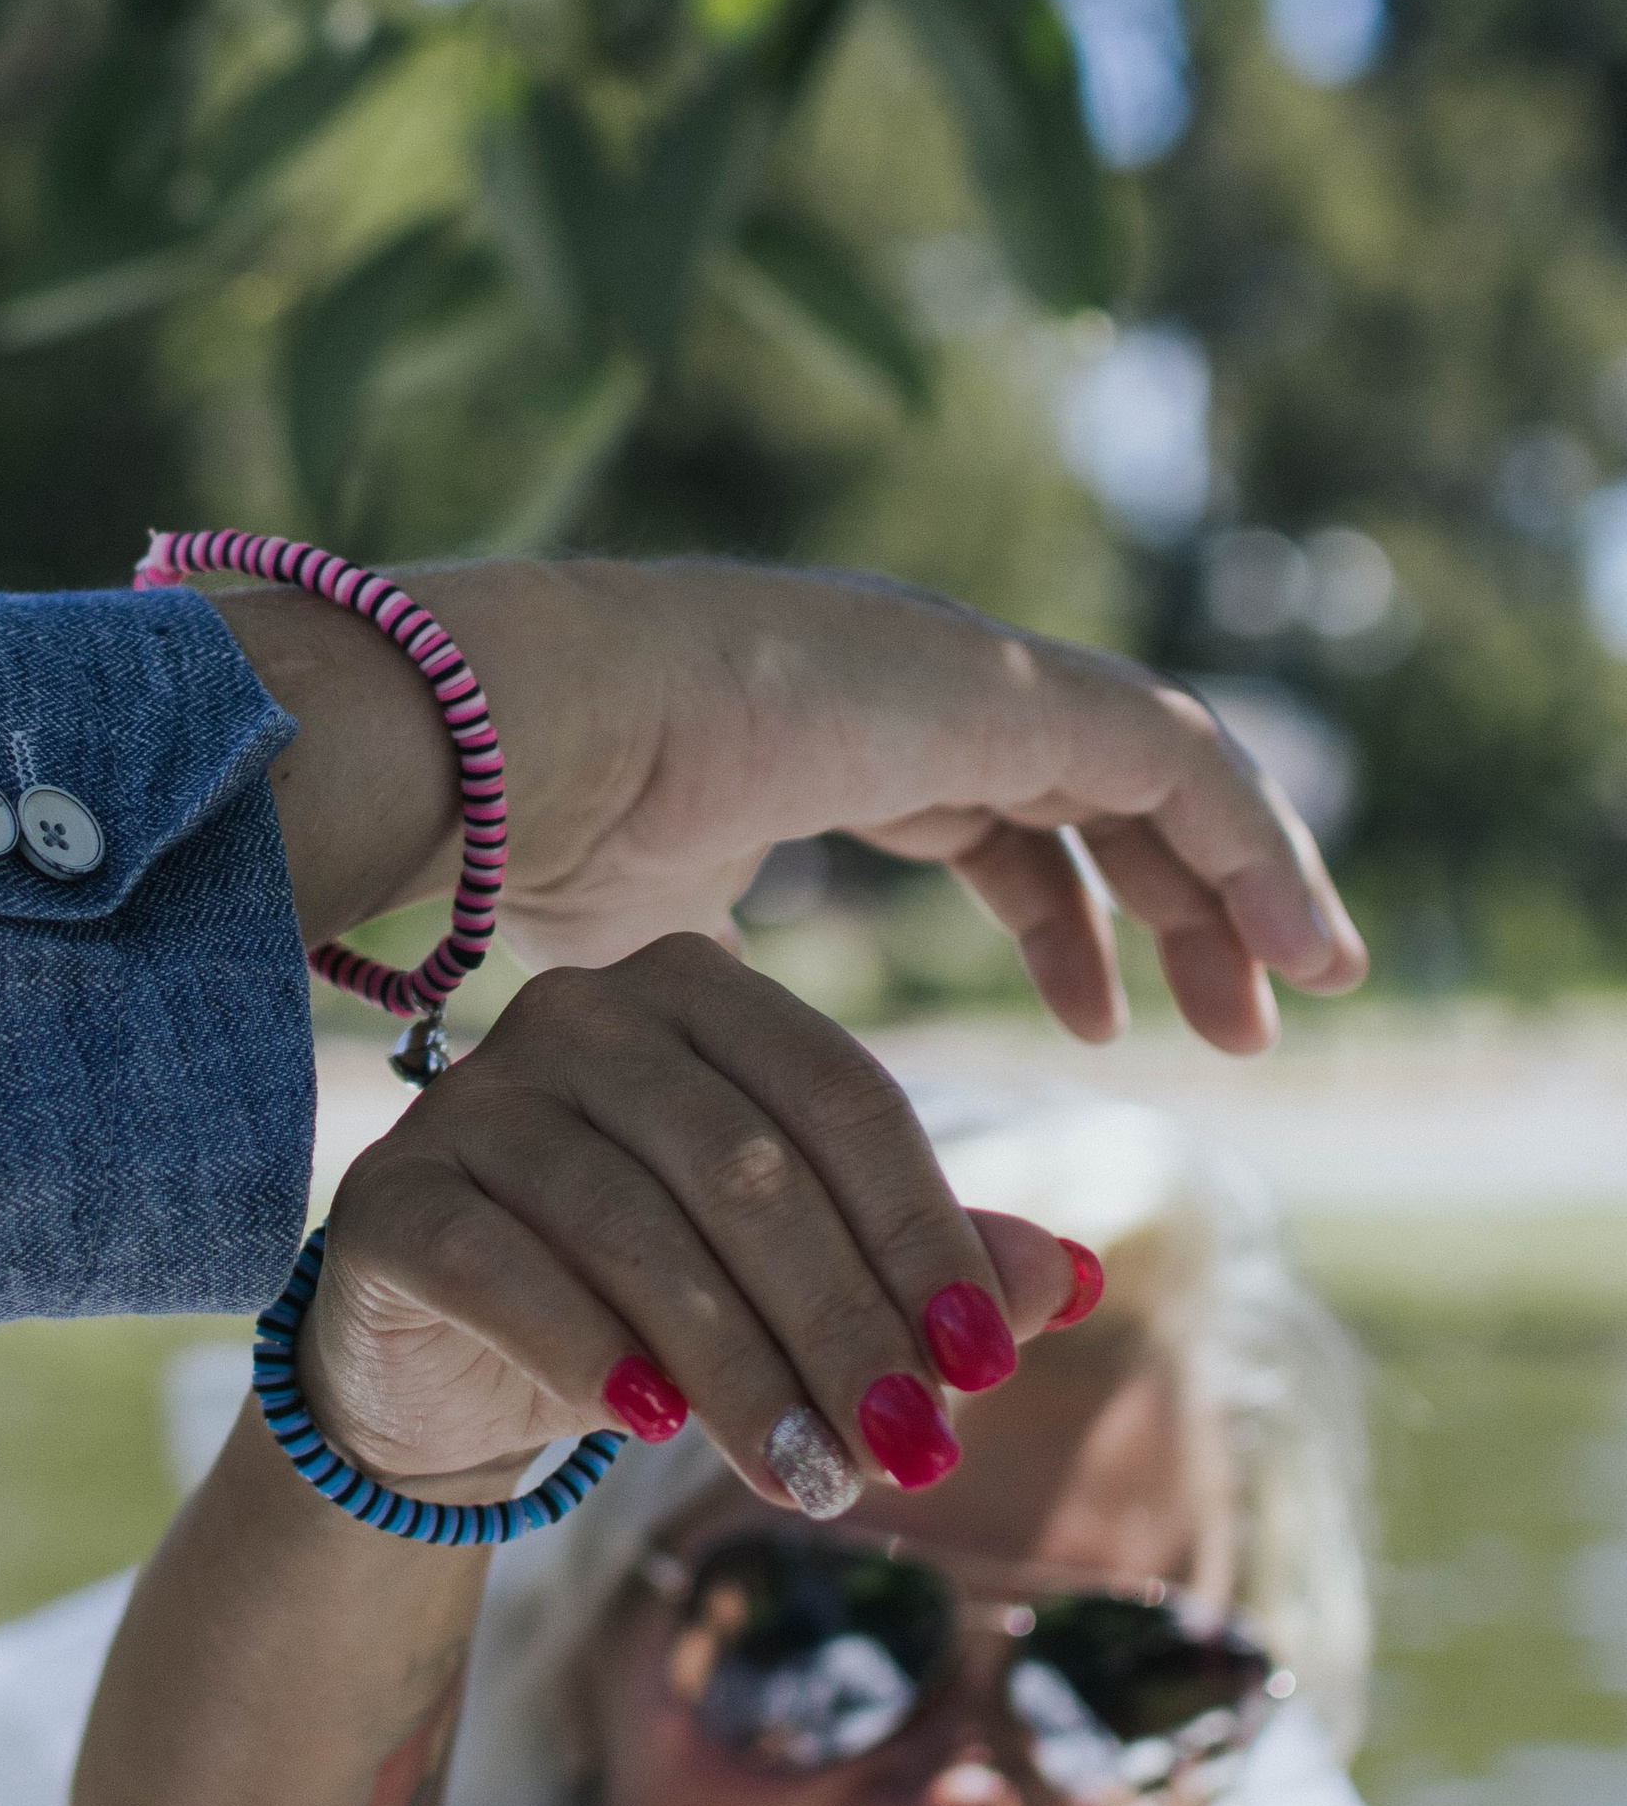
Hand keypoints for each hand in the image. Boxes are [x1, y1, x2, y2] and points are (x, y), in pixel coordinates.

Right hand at [222, 558, 1363, 1056]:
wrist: (510, 748)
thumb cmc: (533, 855)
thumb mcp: (668, 970)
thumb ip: (738, 1025)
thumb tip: (750, 1138)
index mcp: (832, 727)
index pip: (989, 805)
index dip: (1058, 910)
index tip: (1101, 1022)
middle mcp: (908, 680)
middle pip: (1090, 785)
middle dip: (1174, 904)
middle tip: (1239, 1027)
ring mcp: (953, 666)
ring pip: (1156, 766)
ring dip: (1237, 882)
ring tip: (1295, 1000)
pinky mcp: (996, 683)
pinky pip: (1177, 759)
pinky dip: (1253, 846)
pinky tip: (1291, 949)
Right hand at [298, 936, 1086, 1516]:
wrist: (445, 1367)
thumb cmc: (645, 1298)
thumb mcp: (795, 1281)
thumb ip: (920, 1263)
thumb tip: (1066, 1281)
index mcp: (696, 989)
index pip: (839, 1097)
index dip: (923, 1233)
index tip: (988, 1368)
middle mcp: (578, 1011)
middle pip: (746, 1167)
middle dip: (844, 1324)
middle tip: (913, 1454)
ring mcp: (472, 1097)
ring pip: (634, 1227)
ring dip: (739, 1368)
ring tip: (812, 1480)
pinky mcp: (390, 1197)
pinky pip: (500, 1266)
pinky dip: (587, 1350)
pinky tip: (651, 1426)